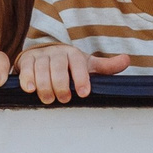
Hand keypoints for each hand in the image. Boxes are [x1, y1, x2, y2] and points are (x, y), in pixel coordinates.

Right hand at [15, 43, 130, 105]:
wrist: (45, 54)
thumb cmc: (69, 64)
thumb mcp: (88, 64)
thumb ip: (106, 66)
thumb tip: (127, 60)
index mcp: (74, 54)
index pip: (78, 64)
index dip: (81, 78)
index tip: (83, 93)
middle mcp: (57, 52)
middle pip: (58, 66)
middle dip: (61, 84)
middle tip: (64, 99)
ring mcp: (40, 56)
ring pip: (41, 68)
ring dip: (44, 85)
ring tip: (48, 99)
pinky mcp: (25, 60)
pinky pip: (25, 69)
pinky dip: (27, 79)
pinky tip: (30, 89)